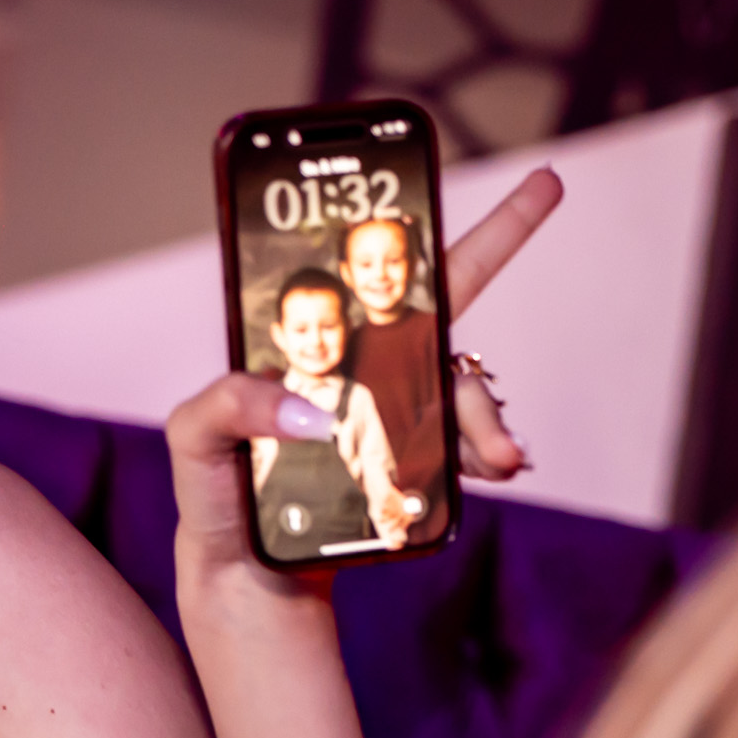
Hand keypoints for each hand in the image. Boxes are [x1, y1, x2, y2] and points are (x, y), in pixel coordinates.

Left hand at [168, 164, 562, 589]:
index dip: (400, 214)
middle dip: (492, 242)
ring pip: (456, 380)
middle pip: (432, 301)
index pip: (359, 271)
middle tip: (543, 193)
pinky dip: (484, 449)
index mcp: (307, 347)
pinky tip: (494, 467)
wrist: (244, 580)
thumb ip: (229, 406)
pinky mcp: (412, 464)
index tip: (424, 157)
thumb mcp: (195, 440)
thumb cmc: (215, 496)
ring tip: (497, 456)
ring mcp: (392, 413)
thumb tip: (309, 406)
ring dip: (485, 406)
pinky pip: (463, 443)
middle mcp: (359, 368)